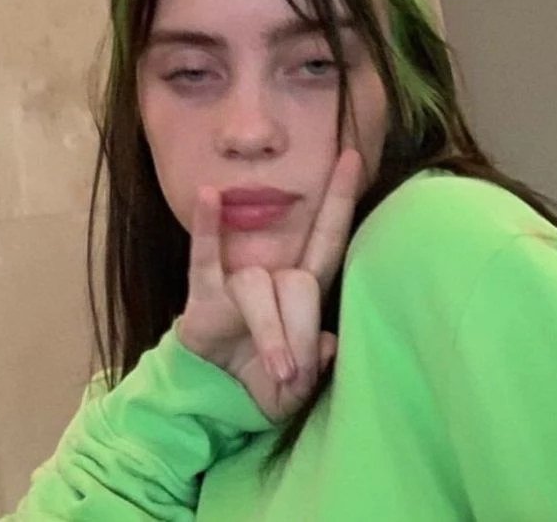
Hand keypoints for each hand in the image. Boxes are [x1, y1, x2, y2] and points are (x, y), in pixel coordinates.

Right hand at [177, 148, 364, 421]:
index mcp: (303, 291)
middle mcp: (274, 275)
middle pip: (300, 282)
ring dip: (270, 333)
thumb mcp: (296, 389)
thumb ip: (314, 368)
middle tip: (295, 370)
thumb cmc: (264, 382)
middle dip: (300, 329)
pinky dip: (206, 226)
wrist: (212, 398)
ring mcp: (238, 279)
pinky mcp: (203, 291)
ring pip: (259, 288)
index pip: (328, 238)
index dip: (340, 199)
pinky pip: (204, 254)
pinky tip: (210, 195)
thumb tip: (329, 344)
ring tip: (277, 372)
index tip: (352, 157)